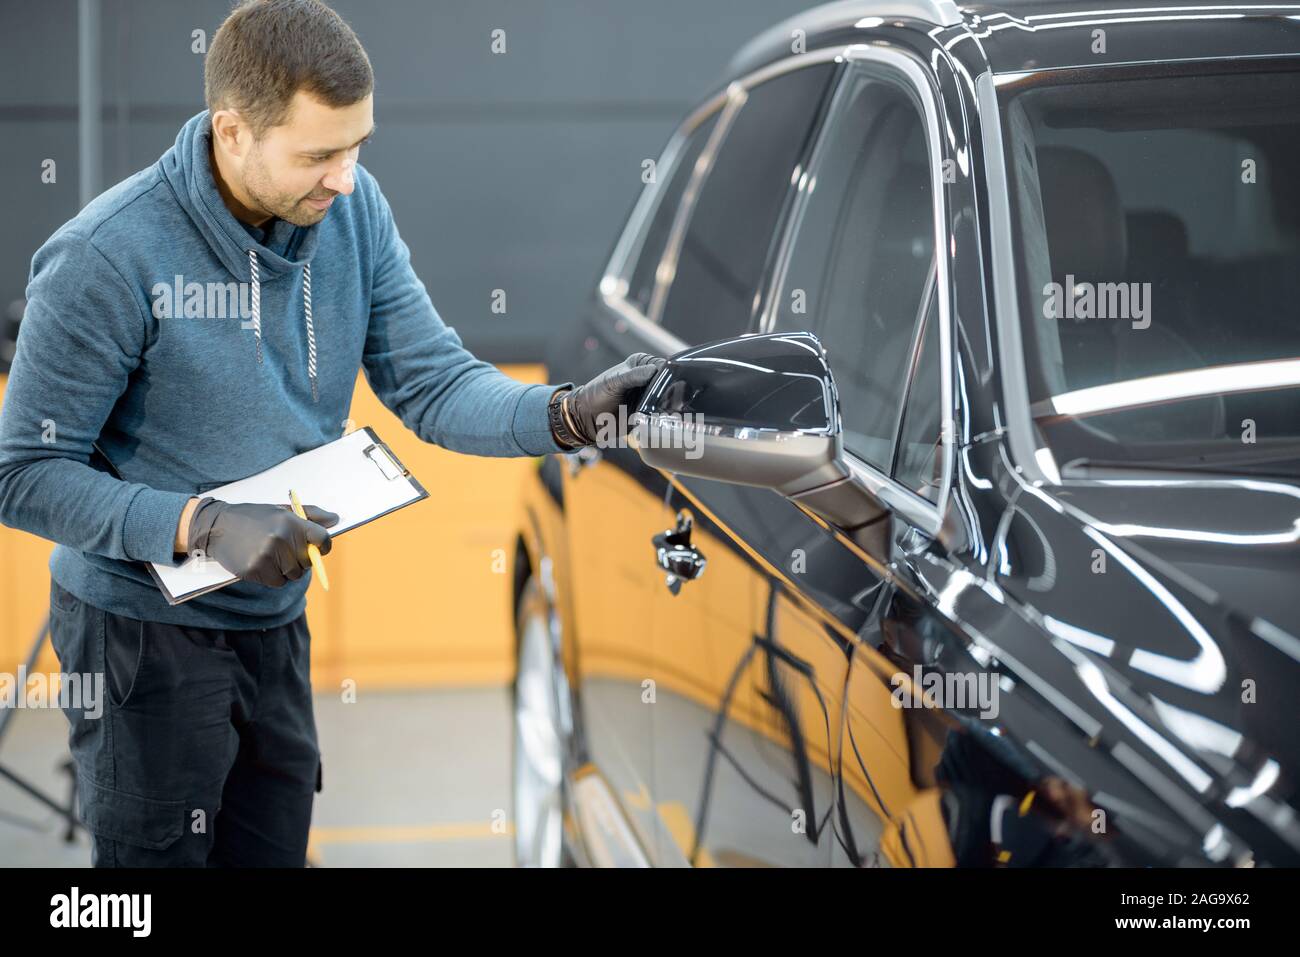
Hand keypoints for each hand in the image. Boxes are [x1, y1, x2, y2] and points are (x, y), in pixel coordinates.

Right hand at [185, 498, 338, 586]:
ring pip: (293, 575)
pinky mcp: (255, 569)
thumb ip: (310, 515)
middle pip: (308, 562)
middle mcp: (281, 538)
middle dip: (301, 560)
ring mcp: (267, 555)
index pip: (322, 538)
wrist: (217, 526)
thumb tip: (336, 519)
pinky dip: (273, 577)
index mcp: (290, 522)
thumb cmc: (254, 518)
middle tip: (285, 551)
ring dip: (286, 570)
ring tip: (272, 556)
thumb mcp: (281, 510)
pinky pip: (277, 582)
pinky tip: (262, 564)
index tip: (319, 548)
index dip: (324, 546)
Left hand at [565, 352, 666, 445]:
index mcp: (641, 365)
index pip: (663, 366)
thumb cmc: (596, 394)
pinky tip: (668, 420)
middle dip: (674, 391)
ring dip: (671, 406)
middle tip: (678, 400)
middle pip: (669, 384)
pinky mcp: (649, 413)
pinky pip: (662, 415)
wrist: (585, 418)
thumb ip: (632, 376)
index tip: (676, 383)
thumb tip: (653, 370)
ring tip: (674, 411)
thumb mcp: (613, 382)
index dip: (671, 374)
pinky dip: (665, 418)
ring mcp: (650, 397)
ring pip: (668, 400)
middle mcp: (648, 379)